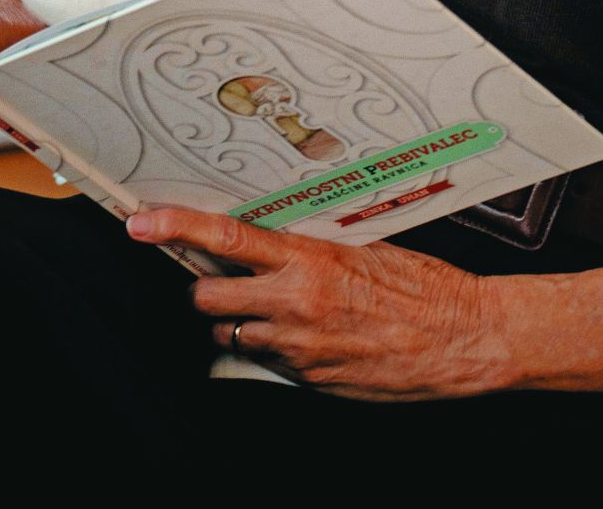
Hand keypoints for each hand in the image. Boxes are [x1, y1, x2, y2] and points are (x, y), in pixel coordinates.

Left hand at [126, 206, 507, 400]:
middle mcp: (295, 302)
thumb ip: (308, 242)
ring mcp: (299, 347)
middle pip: (207, 296)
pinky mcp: (310, 380)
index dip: (174, 227)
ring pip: (233, 333)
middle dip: (206, 288)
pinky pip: (270, 362)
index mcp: (308, 258)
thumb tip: (266, 234)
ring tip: (282, 309)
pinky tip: (313, 336)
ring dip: (243, 321)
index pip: (223, 238)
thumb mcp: (361, 244)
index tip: (140, 222)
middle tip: (225, 278)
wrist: (462, 336)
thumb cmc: (421, 284)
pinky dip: (277, 348)